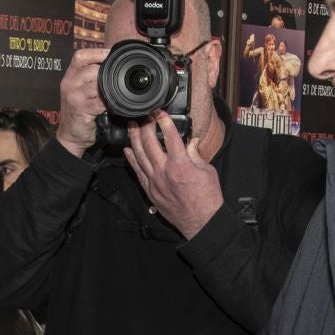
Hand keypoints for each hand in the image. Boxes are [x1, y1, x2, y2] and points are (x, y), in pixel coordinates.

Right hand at [56, 46, 111, 156]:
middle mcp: (69, 83)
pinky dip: (109, 103)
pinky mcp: (81, 109)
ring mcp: (74, 96)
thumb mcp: (79, 91)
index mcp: (69, 76)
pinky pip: (100, 101)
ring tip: (115, 94)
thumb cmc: (78, 111)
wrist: (70, 135)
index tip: (109, 53)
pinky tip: (112, 105)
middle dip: (106, 74)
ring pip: (97, 85)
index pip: (80, 56)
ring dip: (109, 90)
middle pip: (91, 70)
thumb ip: (89, 78)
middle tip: (115, 81)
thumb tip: (111, 65)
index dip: (96, 52)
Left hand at [125, 111, 223, 238]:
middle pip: (149, 143)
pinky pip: (137, 171)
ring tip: (131, 126)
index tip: (161, 112)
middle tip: (143, 116)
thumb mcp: (207, 171)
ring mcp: (155, 181)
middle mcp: (164, 171)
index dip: (164, 121)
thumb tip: (191, 142)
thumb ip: (196, 154)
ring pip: (139, 155)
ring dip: (134, 139)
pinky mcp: (150, 190)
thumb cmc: (207, 198)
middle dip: (145, 126)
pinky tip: (127, 149)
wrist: (202, 222)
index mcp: (181, 164)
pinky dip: (131, 159)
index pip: (170, 136)